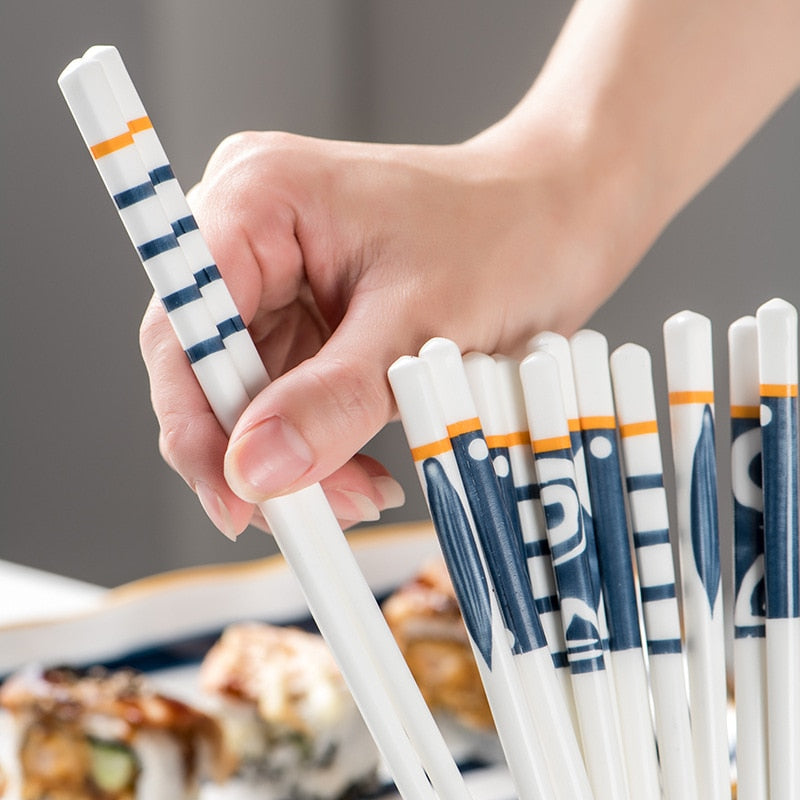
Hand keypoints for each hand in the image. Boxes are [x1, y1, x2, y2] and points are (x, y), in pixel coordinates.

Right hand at [139, 127, 619, 537]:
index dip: (196, 418)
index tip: (233, 497)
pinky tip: (362, 471)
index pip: (185, 323)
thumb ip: (331, 400)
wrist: (560, 224)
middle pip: (206, 366)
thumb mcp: (417, 326)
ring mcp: (280, 278)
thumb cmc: (506, 237)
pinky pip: (287, 396)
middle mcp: (253, 234)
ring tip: (360, 494)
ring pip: (248, 394)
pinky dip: (317, 443)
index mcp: (258, 198)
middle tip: (305, 513)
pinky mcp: (310, 315)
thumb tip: (253, 472)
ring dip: (293, 457)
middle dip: (254, 449)